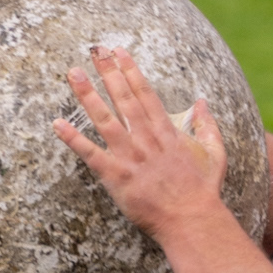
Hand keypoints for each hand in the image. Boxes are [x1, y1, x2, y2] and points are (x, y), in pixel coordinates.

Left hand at [53, 47, 226, 239]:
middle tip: (93, 51)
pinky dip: (73, 139)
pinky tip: (57, 124)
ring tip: (73, 73)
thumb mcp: (215, 154)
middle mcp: (146, 139)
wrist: (192, 221)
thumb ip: (208, 126)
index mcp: (167, 132)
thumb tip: (202, 102)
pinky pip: (91, 155)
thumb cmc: (203, 192)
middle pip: (123, 99)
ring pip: (105, 120)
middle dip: (108, 72)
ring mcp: (130, 157)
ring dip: (88, 95)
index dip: (130, 71)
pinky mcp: (117, 178)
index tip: (119, 52)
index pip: (145, 94)